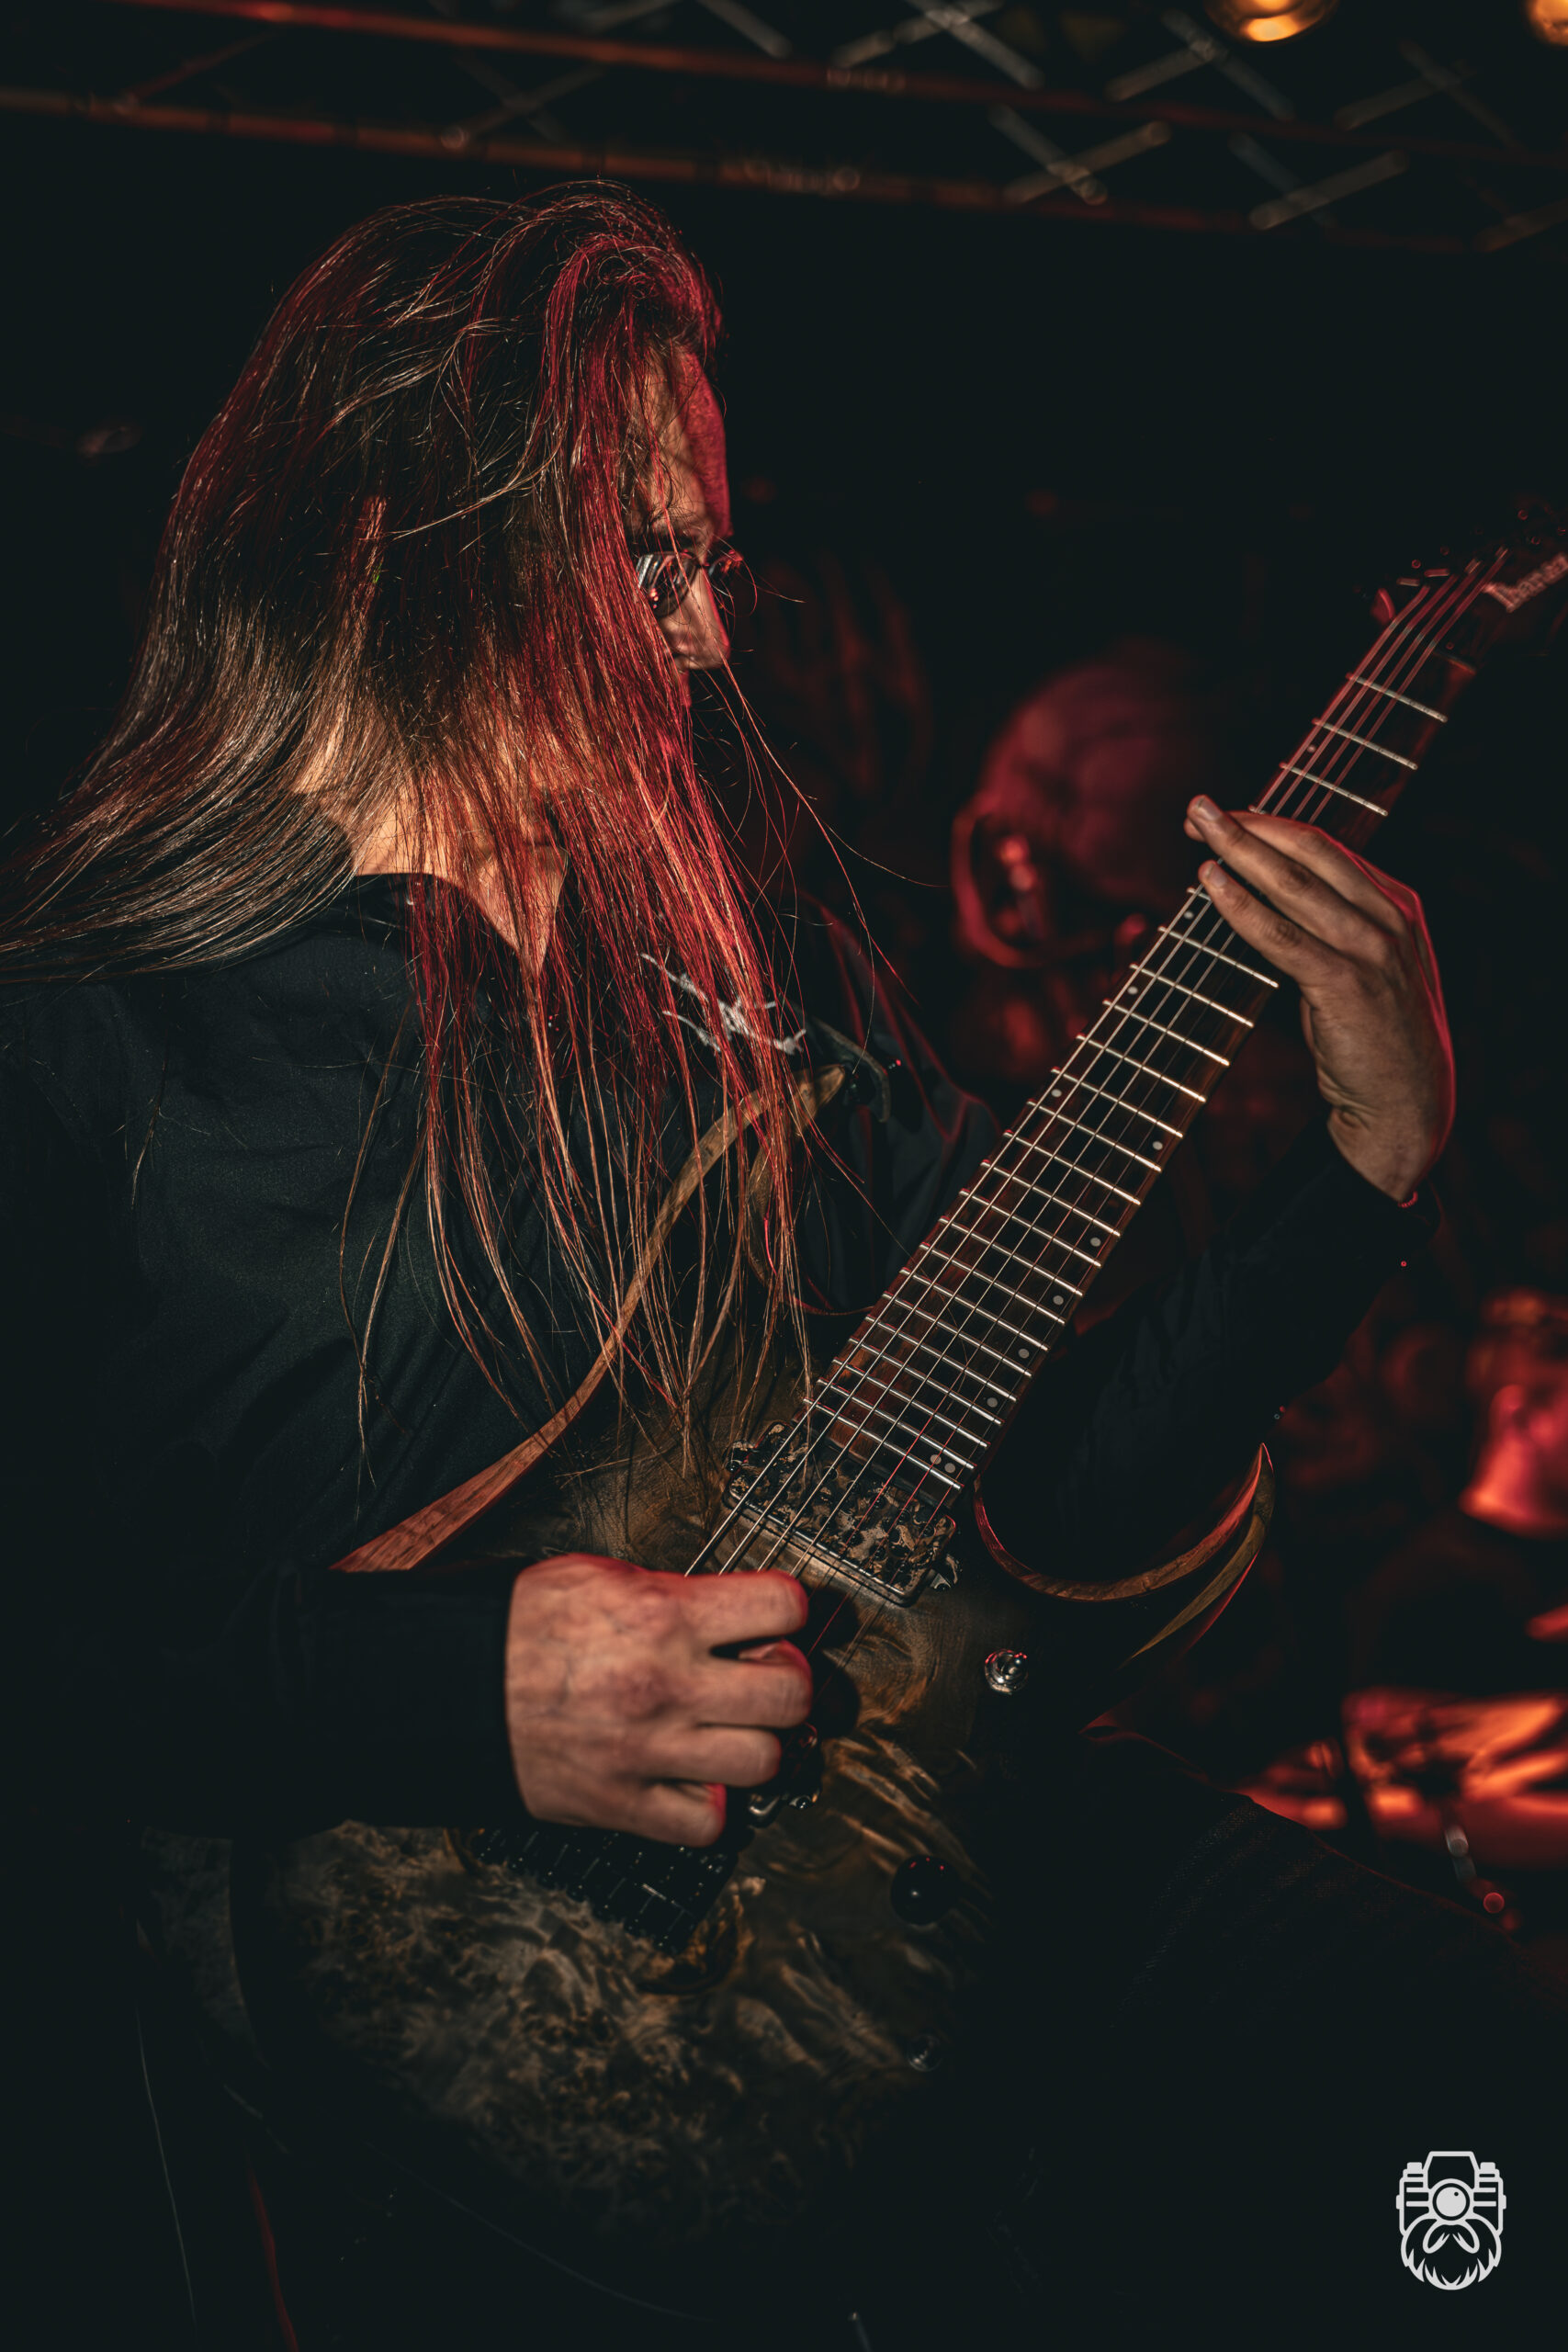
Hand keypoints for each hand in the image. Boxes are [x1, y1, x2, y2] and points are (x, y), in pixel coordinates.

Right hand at [504, 1553, 811, 1844]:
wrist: (452, 1682)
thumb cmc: (517, 1625)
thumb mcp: (600, 1575)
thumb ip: (674, 1592)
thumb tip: (727, 1609)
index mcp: (663, 1615)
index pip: (784, 1606)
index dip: (789, 1609)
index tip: (776, 1618)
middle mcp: (666, 1684)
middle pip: (791, 1694)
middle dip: (787, 1680)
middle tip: (762, 1674)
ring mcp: (649, 1750)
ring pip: (763, 1762)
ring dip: (755, 1744)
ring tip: (728, 1728)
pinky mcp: (623, 1803)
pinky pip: (708, 1823)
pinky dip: (709, 1803)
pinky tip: (691, 1774)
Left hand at [1184, 797, 1453, 1199]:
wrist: (1407, 1101)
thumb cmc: (1373, 1035)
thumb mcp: (1365, 965)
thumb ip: (1331, 927)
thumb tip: (1264, 896)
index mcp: (1397, 904)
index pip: (1326, 848)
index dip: (1270, 825)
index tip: (1224, 818)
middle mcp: (1389, 918)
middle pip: (1309, 852)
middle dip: (1249, 823)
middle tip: (1198, 808)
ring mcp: (1372, 950)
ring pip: (1293, 886)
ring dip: (1239, 851)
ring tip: (1196, 830)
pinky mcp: (1346, 986)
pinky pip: (1283, 938)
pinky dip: (1242, 906)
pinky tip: (1211, 886)